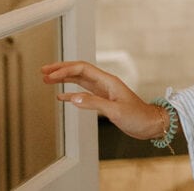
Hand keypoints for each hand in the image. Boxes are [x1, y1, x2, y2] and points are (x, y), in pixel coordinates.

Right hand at [40, 61, 168, 140]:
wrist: (149, 124)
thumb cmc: (138, 117)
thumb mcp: (116, 111)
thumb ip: (94, 103)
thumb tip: (73, 98)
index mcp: (108, 81)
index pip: (83, 69)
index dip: (65, 70)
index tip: (51, 75)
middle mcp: (104, 83)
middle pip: (79, 70)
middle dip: (61, 69)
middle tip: (44, 71)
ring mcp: (103, 91)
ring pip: (79, 80)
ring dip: (63, 78)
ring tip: (47, 79)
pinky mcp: (103, 100)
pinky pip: (83, 92)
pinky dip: (70, 92)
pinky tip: (61, 96)